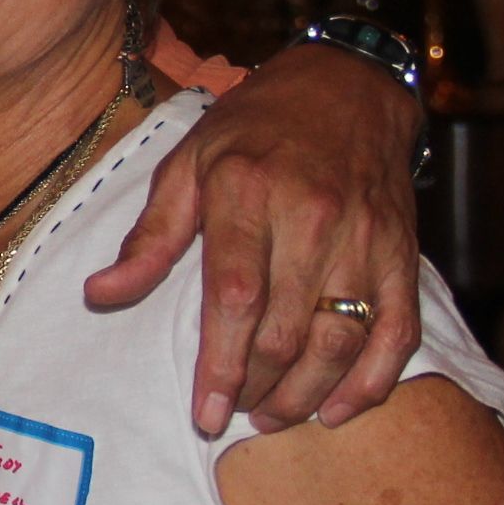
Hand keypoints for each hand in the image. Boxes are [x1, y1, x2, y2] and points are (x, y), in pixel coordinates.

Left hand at [84, 44, 421, 434]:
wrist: (348, 86)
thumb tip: (100, 293)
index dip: (221, 364)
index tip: (206, 411)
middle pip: (287, 330)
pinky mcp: (403, 253)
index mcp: (248, 195)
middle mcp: (314, 219)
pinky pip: (396, 330)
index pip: (235, 298)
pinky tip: (338, 409)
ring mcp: (366, 239)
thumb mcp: (186, 164)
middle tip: (231, 414)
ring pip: (341, 340)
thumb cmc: (253, 130)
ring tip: (272, 417)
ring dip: (307, 394)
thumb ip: (150, 236)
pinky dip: (373, 380)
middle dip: (256, 388)